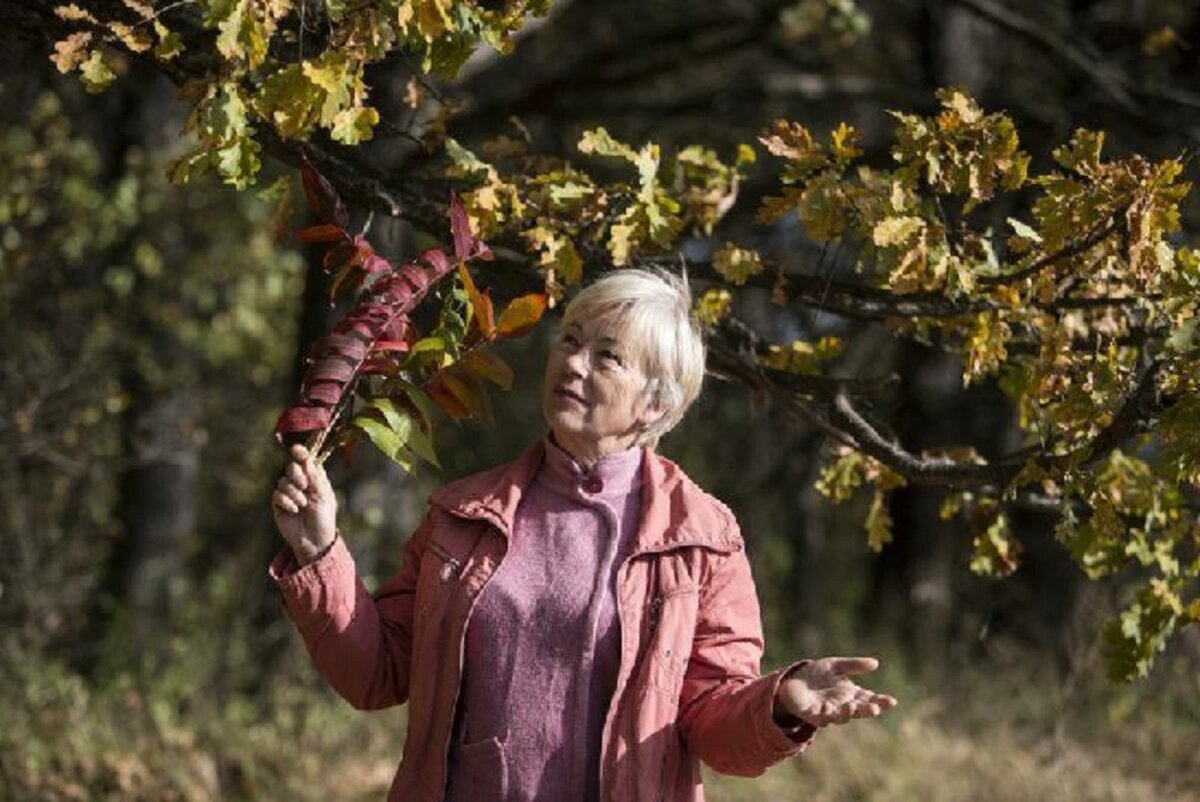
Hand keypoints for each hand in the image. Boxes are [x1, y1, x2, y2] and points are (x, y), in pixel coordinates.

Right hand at [271, 444, 337, 565]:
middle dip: (296, 474)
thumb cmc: (324, 518)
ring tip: (303, 505)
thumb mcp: (323, 496)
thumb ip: (315, 478)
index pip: (306, 461)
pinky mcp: (279, 504)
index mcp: (315, 479)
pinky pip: (277, 494)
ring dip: (294, 493)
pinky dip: (286, 501)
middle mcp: (301, 483)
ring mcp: (289, 493)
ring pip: (283, 481)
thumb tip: (307, 459)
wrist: (314, 541)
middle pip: (292, 467)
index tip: (297, 450)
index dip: (301, 453)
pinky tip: (294, 511)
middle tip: (304, 486)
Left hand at [774, 656, 896, 727]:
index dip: (880, 701)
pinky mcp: (812, 715)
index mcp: (851, 694)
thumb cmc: (817, 675)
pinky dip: (825, 715)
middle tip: (875, 708)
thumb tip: (876, 663)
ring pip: (841, 717)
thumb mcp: (835, 665)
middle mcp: (842, 706)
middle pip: (858, 710)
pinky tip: (829, 708)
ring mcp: (828, 712)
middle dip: (866, 710)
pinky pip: (820, 717)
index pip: (869, 699)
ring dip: (847, 713)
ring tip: (853, 706)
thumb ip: (854, 665)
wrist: (793, 681)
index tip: (892, 701)